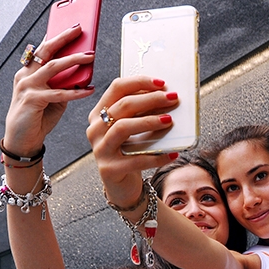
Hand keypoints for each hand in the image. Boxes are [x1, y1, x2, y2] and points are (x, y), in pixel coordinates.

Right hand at [2, 24, 95, 157]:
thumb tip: (84, 73)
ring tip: (89, 56)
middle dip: (63, 38)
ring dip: (73, 60)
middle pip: (45, 50)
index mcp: (28, 72)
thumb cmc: (38, 117)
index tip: (72, 27)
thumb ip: (64, 84)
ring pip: (52, 67)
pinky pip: (59, 93)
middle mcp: (25, 75)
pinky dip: (76, 92)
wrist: (23, 139)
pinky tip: (89, 90)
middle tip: (79, 29)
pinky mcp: (32, 100)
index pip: (43, 49)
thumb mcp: (53, 97)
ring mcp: (27, 86)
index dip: (57, 37)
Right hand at [85, 76, 179, 208]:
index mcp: (99, 114)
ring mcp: (100, 150)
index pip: (116, 88)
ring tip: (169, 120)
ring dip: (149, 122)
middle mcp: (95, 130)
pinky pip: (135, 160)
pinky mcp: (109, 169)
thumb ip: (142, 113)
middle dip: (150, 99)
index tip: (162, 83)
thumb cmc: (130, 152)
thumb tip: (166, 97)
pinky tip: (172, 153)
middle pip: (122, 106)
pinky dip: (156, 157)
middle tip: (172, 98)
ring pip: (123, 128)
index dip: (139, 82)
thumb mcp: (133, 130)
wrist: (122, 185)